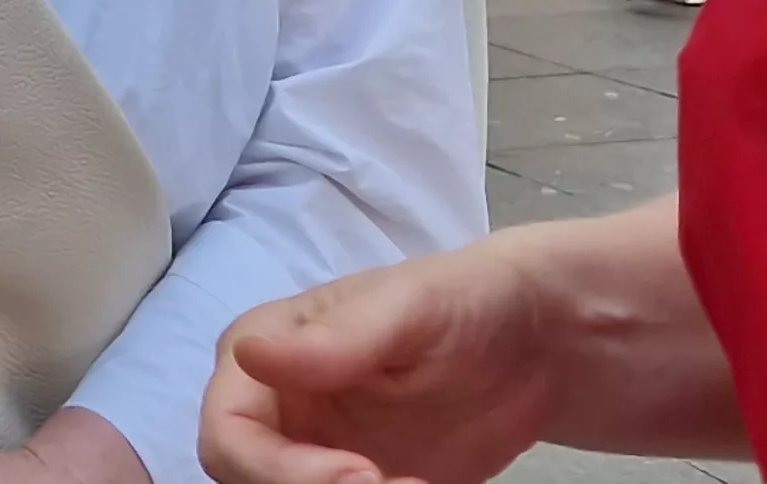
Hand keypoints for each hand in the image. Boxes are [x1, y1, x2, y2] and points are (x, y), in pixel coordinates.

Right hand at [201, 247, 561, 483]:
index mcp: (265, 351)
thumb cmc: (461, 300)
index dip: (277, 470)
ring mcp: (317, 450)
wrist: (536, 343)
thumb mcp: (405, 308)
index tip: (362, 474)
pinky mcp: (361, 481)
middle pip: (251, 480)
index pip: (230, 434)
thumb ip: (332, 340)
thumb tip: (248, 357)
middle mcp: (278, 408)